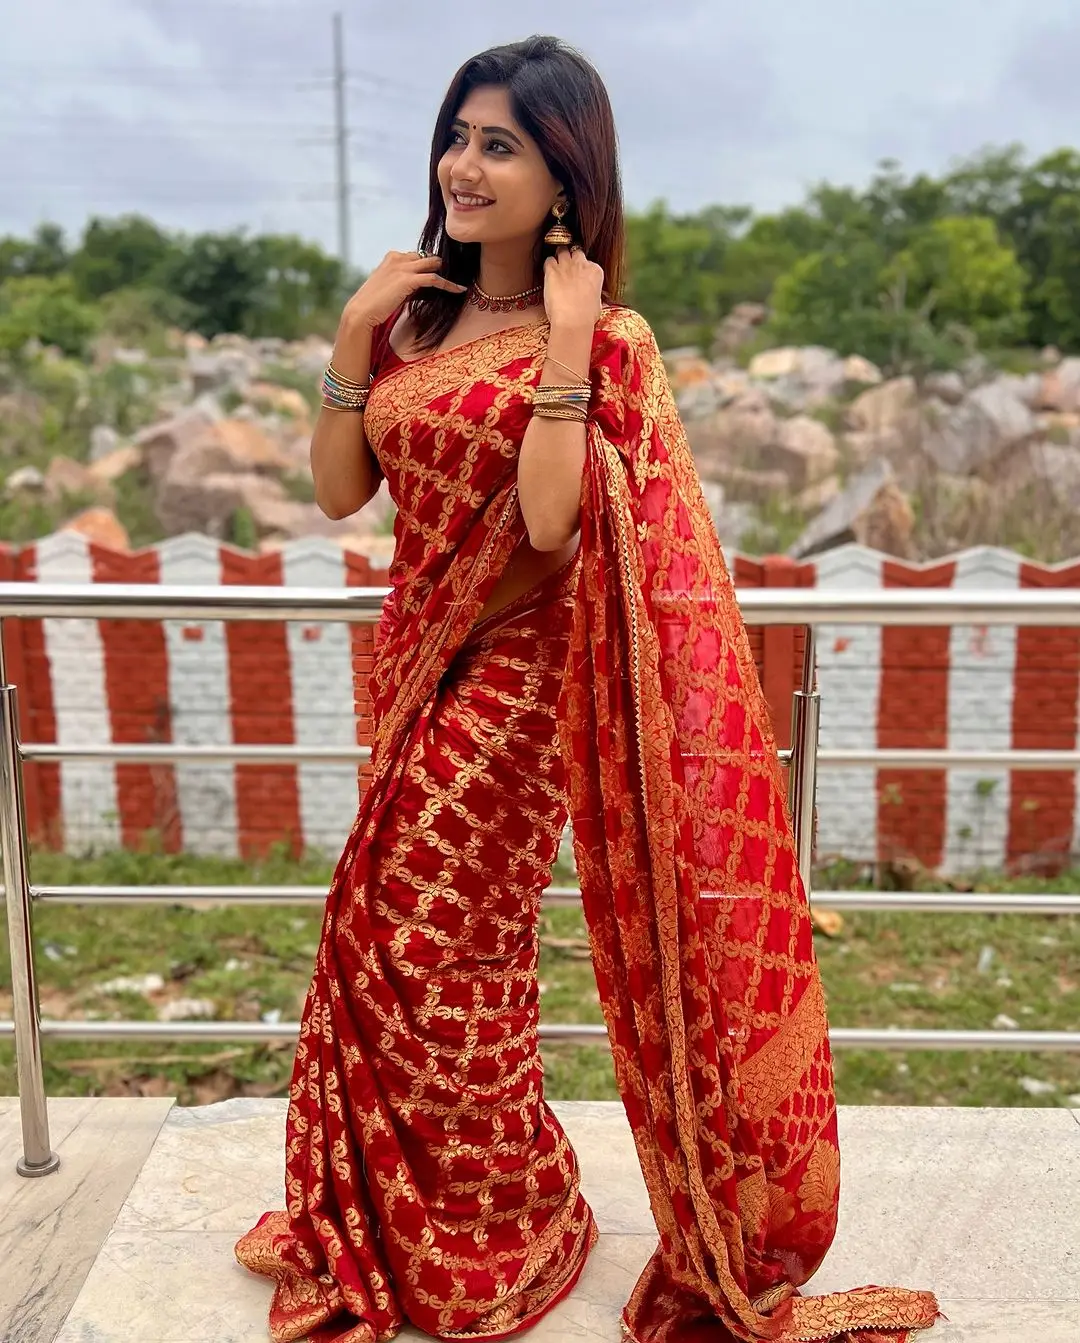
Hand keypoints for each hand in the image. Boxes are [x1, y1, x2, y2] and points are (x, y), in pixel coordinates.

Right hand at [341, 251, 466, 330]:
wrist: (362, 311)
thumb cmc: (374, 304)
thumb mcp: (390, 288)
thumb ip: (405, 283)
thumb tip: (423, 288)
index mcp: (392, 257)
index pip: (417, 256)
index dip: (428, 266)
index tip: (440, 275)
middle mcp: (398, 258)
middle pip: (427, 257)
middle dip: (440, 266)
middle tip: (455, 275)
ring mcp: (403, 267)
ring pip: (433, 264)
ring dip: (446, 272)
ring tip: (459, 283)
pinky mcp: (408, 279)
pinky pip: (435, 278)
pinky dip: (449, 284)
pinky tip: (459, 290)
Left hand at [542, 247, 603, 331]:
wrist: (573, 320)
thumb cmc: (586, 316)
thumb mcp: (597, 303)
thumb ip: (593, 293)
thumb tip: (591, 295)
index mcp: (595, 271)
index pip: (588, 262)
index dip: (582, 268)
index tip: (578, 276)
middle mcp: (581, 264)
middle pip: (576, 252)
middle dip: (571, 258)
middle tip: (567, 268)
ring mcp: (566, 265)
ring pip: (562, 250)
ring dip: (559, 257)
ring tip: (556, 267)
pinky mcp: (552, 270)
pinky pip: (548, 260)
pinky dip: (547, 265)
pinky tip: (547, 273)